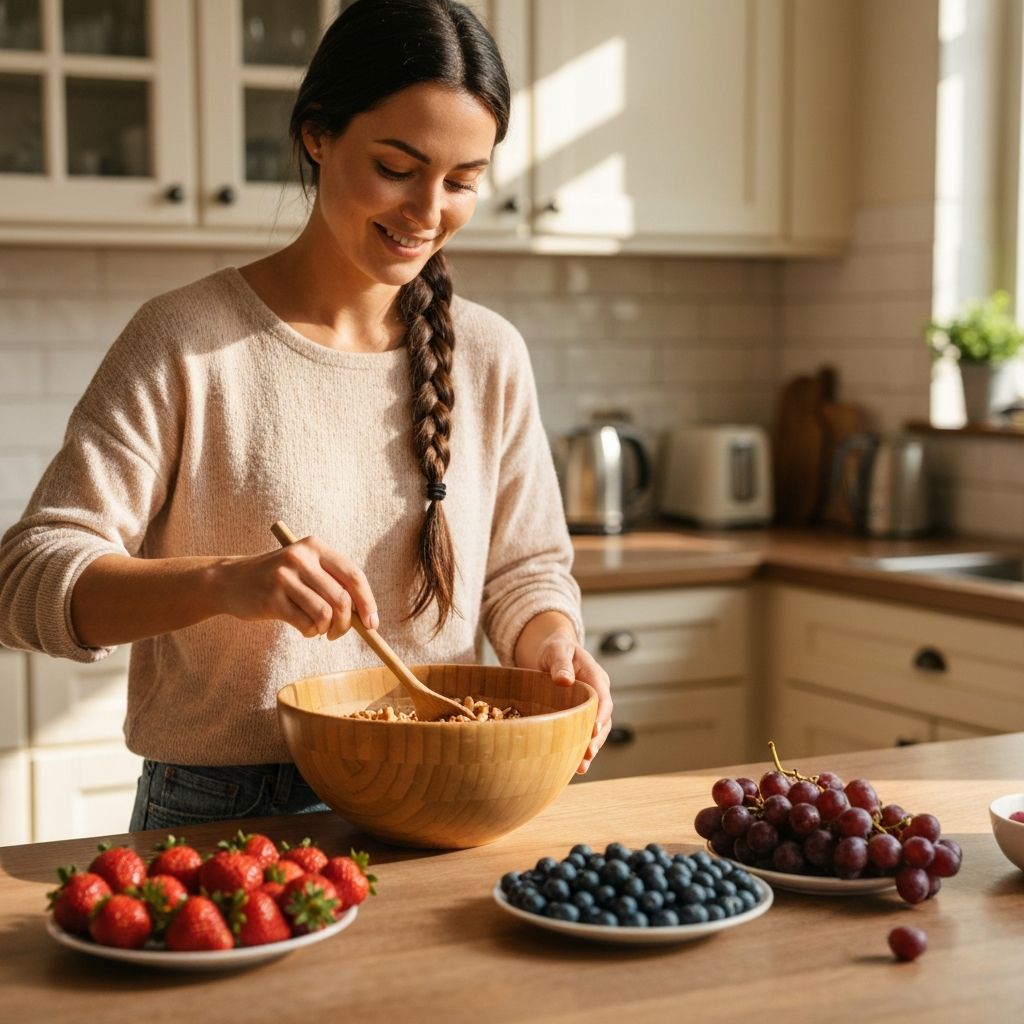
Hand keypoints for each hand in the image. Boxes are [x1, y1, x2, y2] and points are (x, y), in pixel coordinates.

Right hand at [216, 533, 378, 639]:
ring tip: (318, 629)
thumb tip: (367, 617)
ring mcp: (284, 577)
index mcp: (315, 547)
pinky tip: (305, 629)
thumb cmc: (279, 579)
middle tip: (339, 633)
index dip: (368, 602)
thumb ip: (333, 584)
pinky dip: (311, 632)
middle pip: (342, 599)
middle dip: (347, 623)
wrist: (231, 580)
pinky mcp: (271, 598)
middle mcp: (300, 557)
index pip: (354, 576)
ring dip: (327, 629)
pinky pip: (306, 624)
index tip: (373, 624)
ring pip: (325, 614)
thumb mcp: (306, 569)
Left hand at [535, 639, 612, 773]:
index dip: (601, 715)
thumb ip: (560, 663)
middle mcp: (596, 695)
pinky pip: (581, 733)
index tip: (594, 730)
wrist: (549, 651)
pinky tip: (572, 766)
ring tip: (581, 767)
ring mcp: (587, 707)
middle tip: (588, 754)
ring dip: (589, 749)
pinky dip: (578, 748)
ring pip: (594, 731)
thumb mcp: (557, 649)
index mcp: (595, 677)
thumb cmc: (554, 648)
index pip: (603, 699)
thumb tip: (564, 680)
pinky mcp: (576, 716)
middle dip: (597, 739)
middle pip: (603, 720)